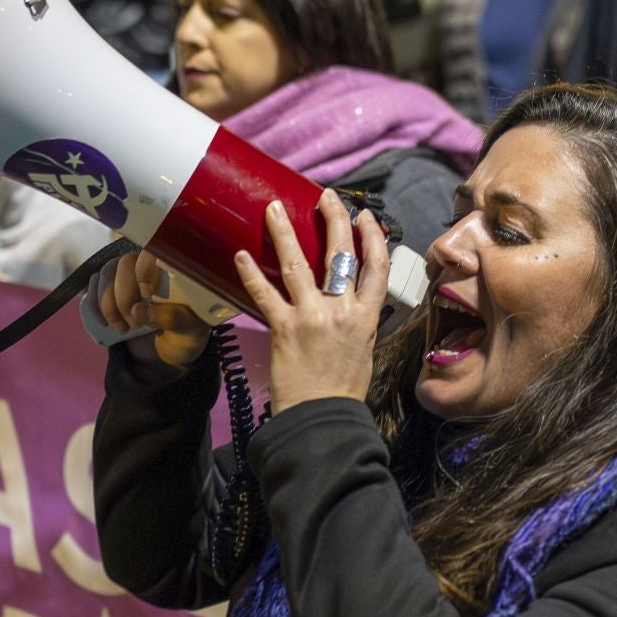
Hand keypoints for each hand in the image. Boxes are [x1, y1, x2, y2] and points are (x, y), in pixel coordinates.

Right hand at [87, 247, 213, 368]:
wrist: (168, 347)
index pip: (154, 252)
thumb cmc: (184, 333)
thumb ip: (170, 318)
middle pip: (125, 264)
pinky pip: (94, 284)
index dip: (145, 269)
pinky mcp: (109, 285)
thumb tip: (138, 310)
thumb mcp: (188, 330)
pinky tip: (104, 322)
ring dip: (108, 303)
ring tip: (122, 328)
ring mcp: (126, 273)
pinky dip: (94, 303)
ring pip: (106, 273)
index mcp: (173, 267)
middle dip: (124, 297)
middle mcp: (147, 264)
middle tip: (133, 324)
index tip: (147, 294)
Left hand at [234, 190, 387, 410]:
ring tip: (273, 209)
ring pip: (298, 264)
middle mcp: (341, 311)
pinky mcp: (284, 328)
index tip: (363, 217)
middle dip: (334, 220)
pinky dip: (251, 274)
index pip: (375, 266)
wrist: (322, 418)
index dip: (371, 237)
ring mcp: (311, 316)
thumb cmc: (343, 391)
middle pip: (340, 254)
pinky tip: (241, 255)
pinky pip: (265, 295)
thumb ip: (358, 322)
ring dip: (284, 233)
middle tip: (325, 197)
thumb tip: (352, 303)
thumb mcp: (364, 351)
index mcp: (365, 317)